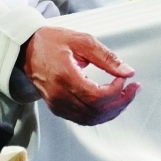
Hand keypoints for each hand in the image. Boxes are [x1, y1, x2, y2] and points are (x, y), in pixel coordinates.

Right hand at [20, 27, 139, 125]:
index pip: (97, 96)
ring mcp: (57, 105)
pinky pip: (83, 119)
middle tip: (133, 88)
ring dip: (112, 110)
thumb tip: (127, 71)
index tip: (124, 78)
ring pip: (91, 119)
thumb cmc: (52, 41)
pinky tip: (109, 103)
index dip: (116, 90)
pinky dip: (100, 114)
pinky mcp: (57, 109)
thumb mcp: (82, 40)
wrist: (27, 49)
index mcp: (65, 77)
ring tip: (125, 96)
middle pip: (97, 111)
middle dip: (121, 102)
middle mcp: (60, 96)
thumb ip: (106, 57)